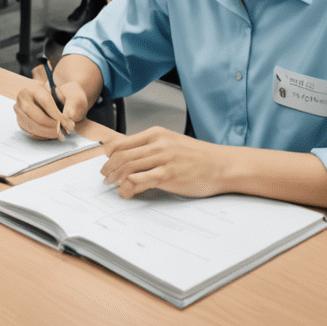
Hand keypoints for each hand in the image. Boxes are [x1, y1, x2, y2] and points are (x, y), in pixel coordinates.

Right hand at [15, 69, 91, 139]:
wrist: (28, 90)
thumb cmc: (44, 92)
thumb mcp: (53, 91)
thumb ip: (61, 102)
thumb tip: (69, 120)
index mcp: (33, 88)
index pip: (47, 104)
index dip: (58, 116)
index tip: (68, 123)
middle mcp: (23, 98)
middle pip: (39, 117)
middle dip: (53, 126)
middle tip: (63, 131)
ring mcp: (18, 109)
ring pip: (34, 126)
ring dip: (48, 133)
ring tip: (58, 135)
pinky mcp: (18, 119)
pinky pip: (30, 130)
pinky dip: (41, 134)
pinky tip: (50, 135)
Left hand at [100, 126, 232, 198]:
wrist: (221, 165)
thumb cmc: (198, 156)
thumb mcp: (172, 142)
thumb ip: (152, 147)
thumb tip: (132, 157)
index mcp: (156, 133)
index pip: (123, 141)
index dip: (109, 154)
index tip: (105, 162)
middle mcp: (158, 143)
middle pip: (122, 155)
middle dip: (108, 167)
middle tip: (105, 176)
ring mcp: (163, 159)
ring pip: (128, 167)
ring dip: (116, 178)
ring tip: (113, 184)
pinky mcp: (168, 175)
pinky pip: (140, 180)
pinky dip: (128, 187)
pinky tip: (126, 192)